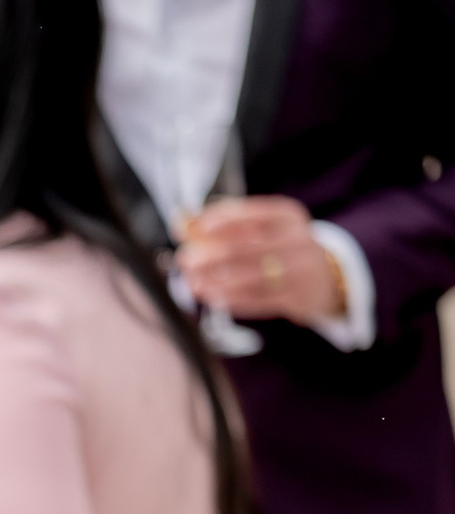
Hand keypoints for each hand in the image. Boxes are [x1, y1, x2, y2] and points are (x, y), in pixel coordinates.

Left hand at [178, 196, 347, 324]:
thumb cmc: (282, 249)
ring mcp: (300, 270)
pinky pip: (256, 299)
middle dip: (209, 254)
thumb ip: (230, 225)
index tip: (196, 226)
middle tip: (185, 260)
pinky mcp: (296, 297)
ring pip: (248, 277)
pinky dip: (229, 298)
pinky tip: (210, 296)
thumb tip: (185, 224)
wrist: (328, 277)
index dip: (221, 219)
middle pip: (245, 247)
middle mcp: (298, 240)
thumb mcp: (266, 229)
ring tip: (192, 282)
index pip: (252, 213)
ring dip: (214, 281)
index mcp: (288, 216)